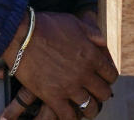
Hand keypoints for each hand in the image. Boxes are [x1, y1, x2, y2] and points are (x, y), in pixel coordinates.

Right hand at [0, 12, 115, 119]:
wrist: (22, 35)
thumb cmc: (48, 26)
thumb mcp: (77, 24)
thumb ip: (93, 34)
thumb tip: (103, 44)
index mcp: (92, 56)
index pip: (111, 74)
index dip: (109, 78)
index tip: (105, 80)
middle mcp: (84, 73)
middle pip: (103, 92)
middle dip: (102, 94)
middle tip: (97, 94)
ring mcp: (69, 86)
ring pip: (88, 107)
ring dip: (89, 109)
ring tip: (87, 109)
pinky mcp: (52, 96)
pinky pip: (67, 115)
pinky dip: (71, 118)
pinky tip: (71, 117)